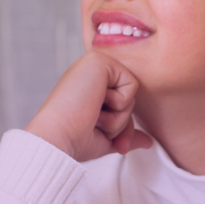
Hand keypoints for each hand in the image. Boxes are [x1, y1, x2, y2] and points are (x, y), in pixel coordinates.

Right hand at [25, 52, 154, 161]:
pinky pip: (131, 85)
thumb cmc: (73, 140)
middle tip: (96, 126)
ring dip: (117, 116)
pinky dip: (117, 103)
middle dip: (120, 123)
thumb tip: (147, 141)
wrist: (57, 139)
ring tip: (91, 115)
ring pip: (131, 95)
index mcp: (88, 88)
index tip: (108, 140)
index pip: (121, 105)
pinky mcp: (99, 61)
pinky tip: (94, 103)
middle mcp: (90, 74)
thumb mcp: (105, 138)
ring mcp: (93, 65)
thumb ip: (125, 133)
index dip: (120, 127)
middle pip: (129, 100)